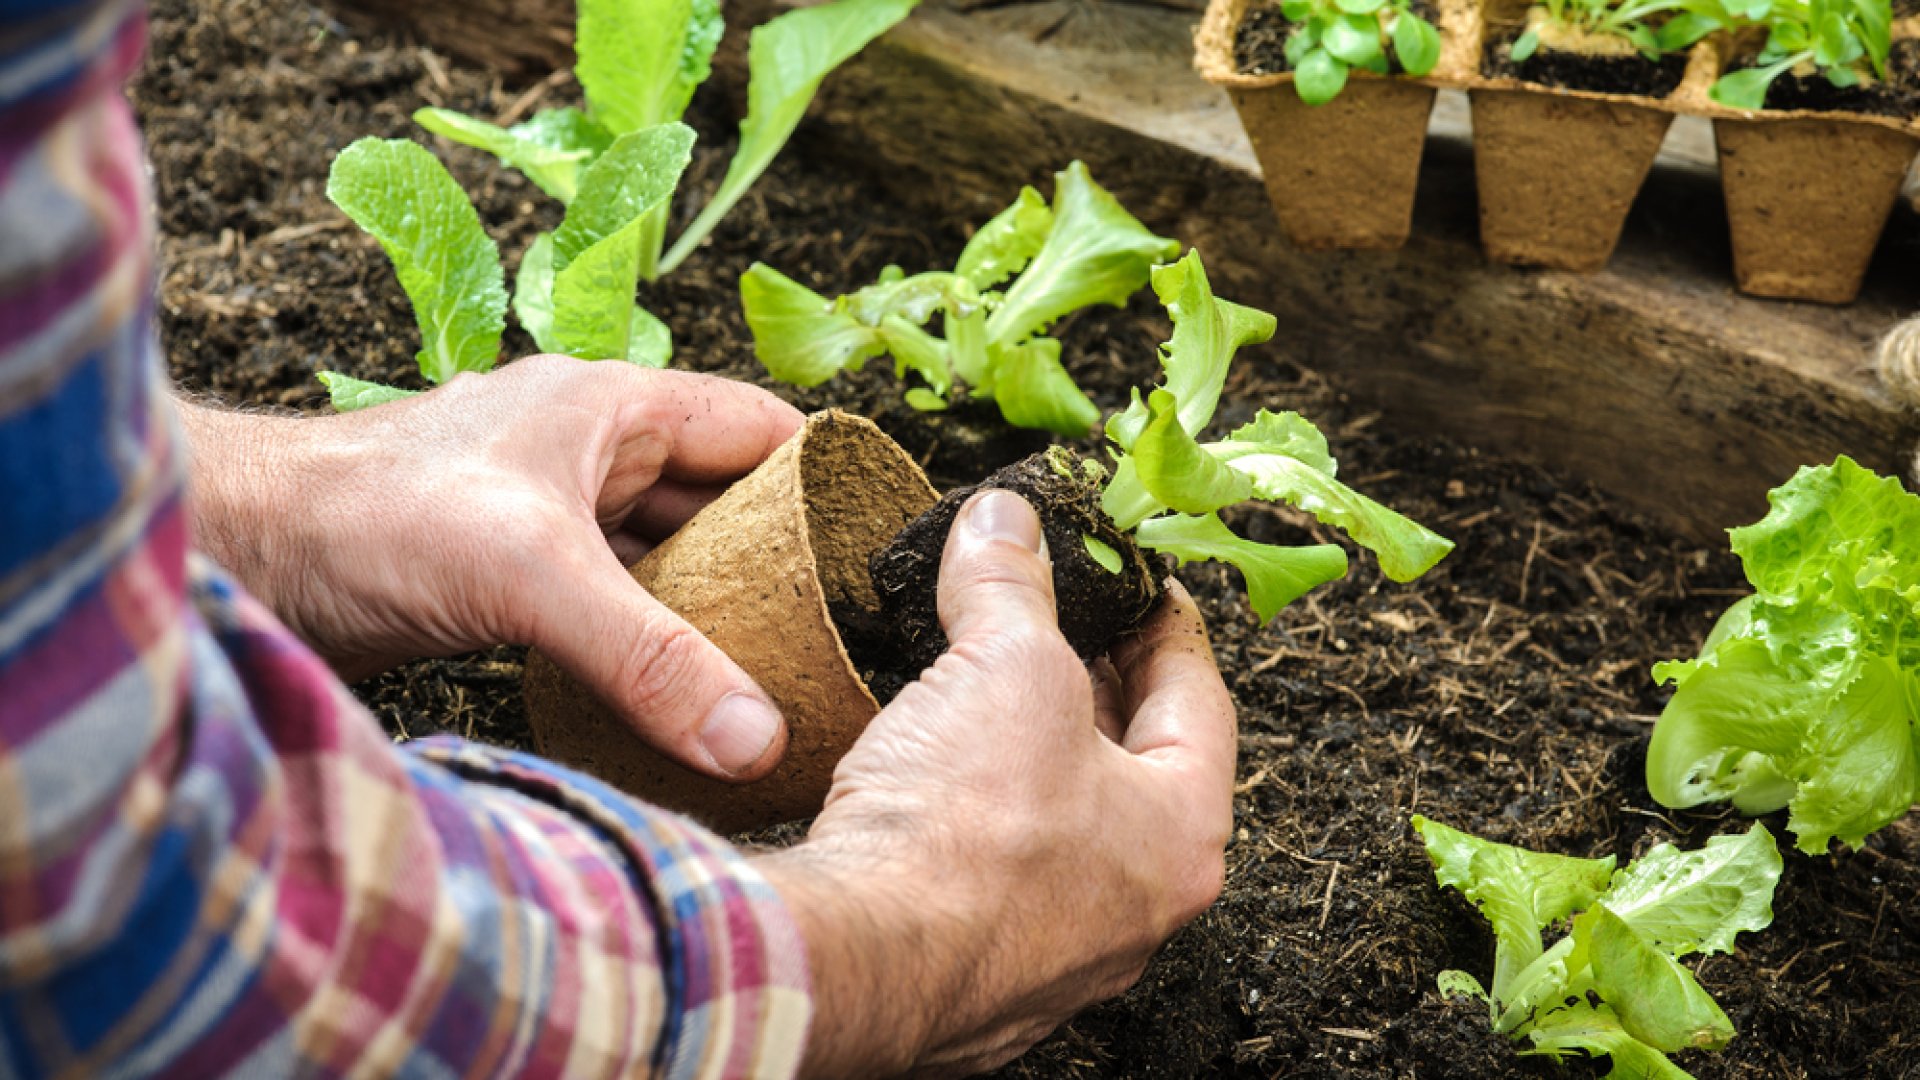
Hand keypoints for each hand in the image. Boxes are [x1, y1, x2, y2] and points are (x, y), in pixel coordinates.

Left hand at [180, 355, 802, 779]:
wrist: (240, 554)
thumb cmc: (368, 515)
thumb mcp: (533, 577)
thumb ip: (652, 658)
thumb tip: (759, 738)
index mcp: (613, 408)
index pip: (759, 429)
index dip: (825, 478)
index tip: (878, 551)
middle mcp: (588, 451)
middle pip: (719, 500)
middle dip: (776, 561)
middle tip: (837, 636)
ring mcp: (546, 514)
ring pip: (664, 557)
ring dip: (710, 609)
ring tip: (776, 674)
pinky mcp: (508, 576)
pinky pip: (611, 604)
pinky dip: (649, 643)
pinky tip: (677, 695)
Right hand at [757, 491, 1236, 1077]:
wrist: (857, 960)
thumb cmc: (964, 831)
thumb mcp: (1003, 663)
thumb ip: (1012, 584)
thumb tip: (1005, 521)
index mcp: (1182, 835)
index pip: (1200, 703)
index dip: (1166, 626)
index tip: (1142, 588)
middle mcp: (1135, 910)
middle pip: (1133, 770)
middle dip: (1091, 690)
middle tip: (1060, 629)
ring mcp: (1058, 956)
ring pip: (1062, 831)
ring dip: (1028, 758)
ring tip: (984, 692)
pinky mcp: (978, 978)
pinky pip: (993, 880)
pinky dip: (974, 822)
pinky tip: (930, 782)